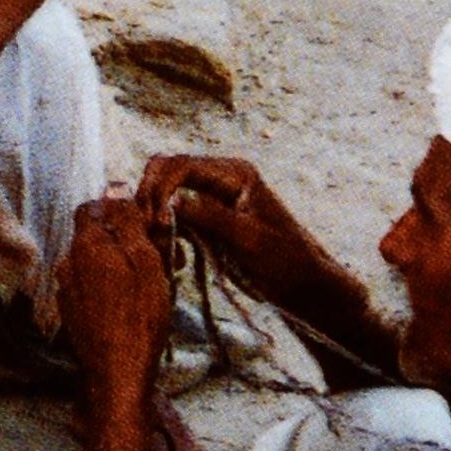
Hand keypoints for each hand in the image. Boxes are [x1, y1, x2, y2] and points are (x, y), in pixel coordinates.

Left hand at [55, 196, 173, 394]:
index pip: (93, 207)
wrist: (117, 372)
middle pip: (95, 236)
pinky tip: (134, 305)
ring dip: (121, 266)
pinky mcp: (72, 312)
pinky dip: (111, 287)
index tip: (147, 227)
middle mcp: (67, 263)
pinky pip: (92, 286)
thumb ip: (128, 223)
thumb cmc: (139, 316)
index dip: (120, 212)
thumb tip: (116, 188)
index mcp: (85, 246)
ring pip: (96, 263)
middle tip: (161, 260)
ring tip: (152, 285)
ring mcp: (66, 289)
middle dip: (126, 241)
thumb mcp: (144, 261)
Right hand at [135, 152, 330, 318]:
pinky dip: (165, 233)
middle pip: (167, 171)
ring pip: (166, 193)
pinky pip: (174, 217)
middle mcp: (220, 178)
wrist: (303, 285)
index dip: (161, 188)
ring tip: (160, 247)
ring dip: (155, 216)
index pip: (182, 165)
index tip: (156, 221)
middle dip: (151, 197)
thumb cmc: (285, 260)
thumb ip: (211, 216)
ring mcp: (212, 198)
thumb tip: (171, 202)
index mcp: (235, 173)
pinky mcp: (207, 220)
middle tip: (147, 230)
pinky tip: (174, 257)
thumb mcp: (248, 239)